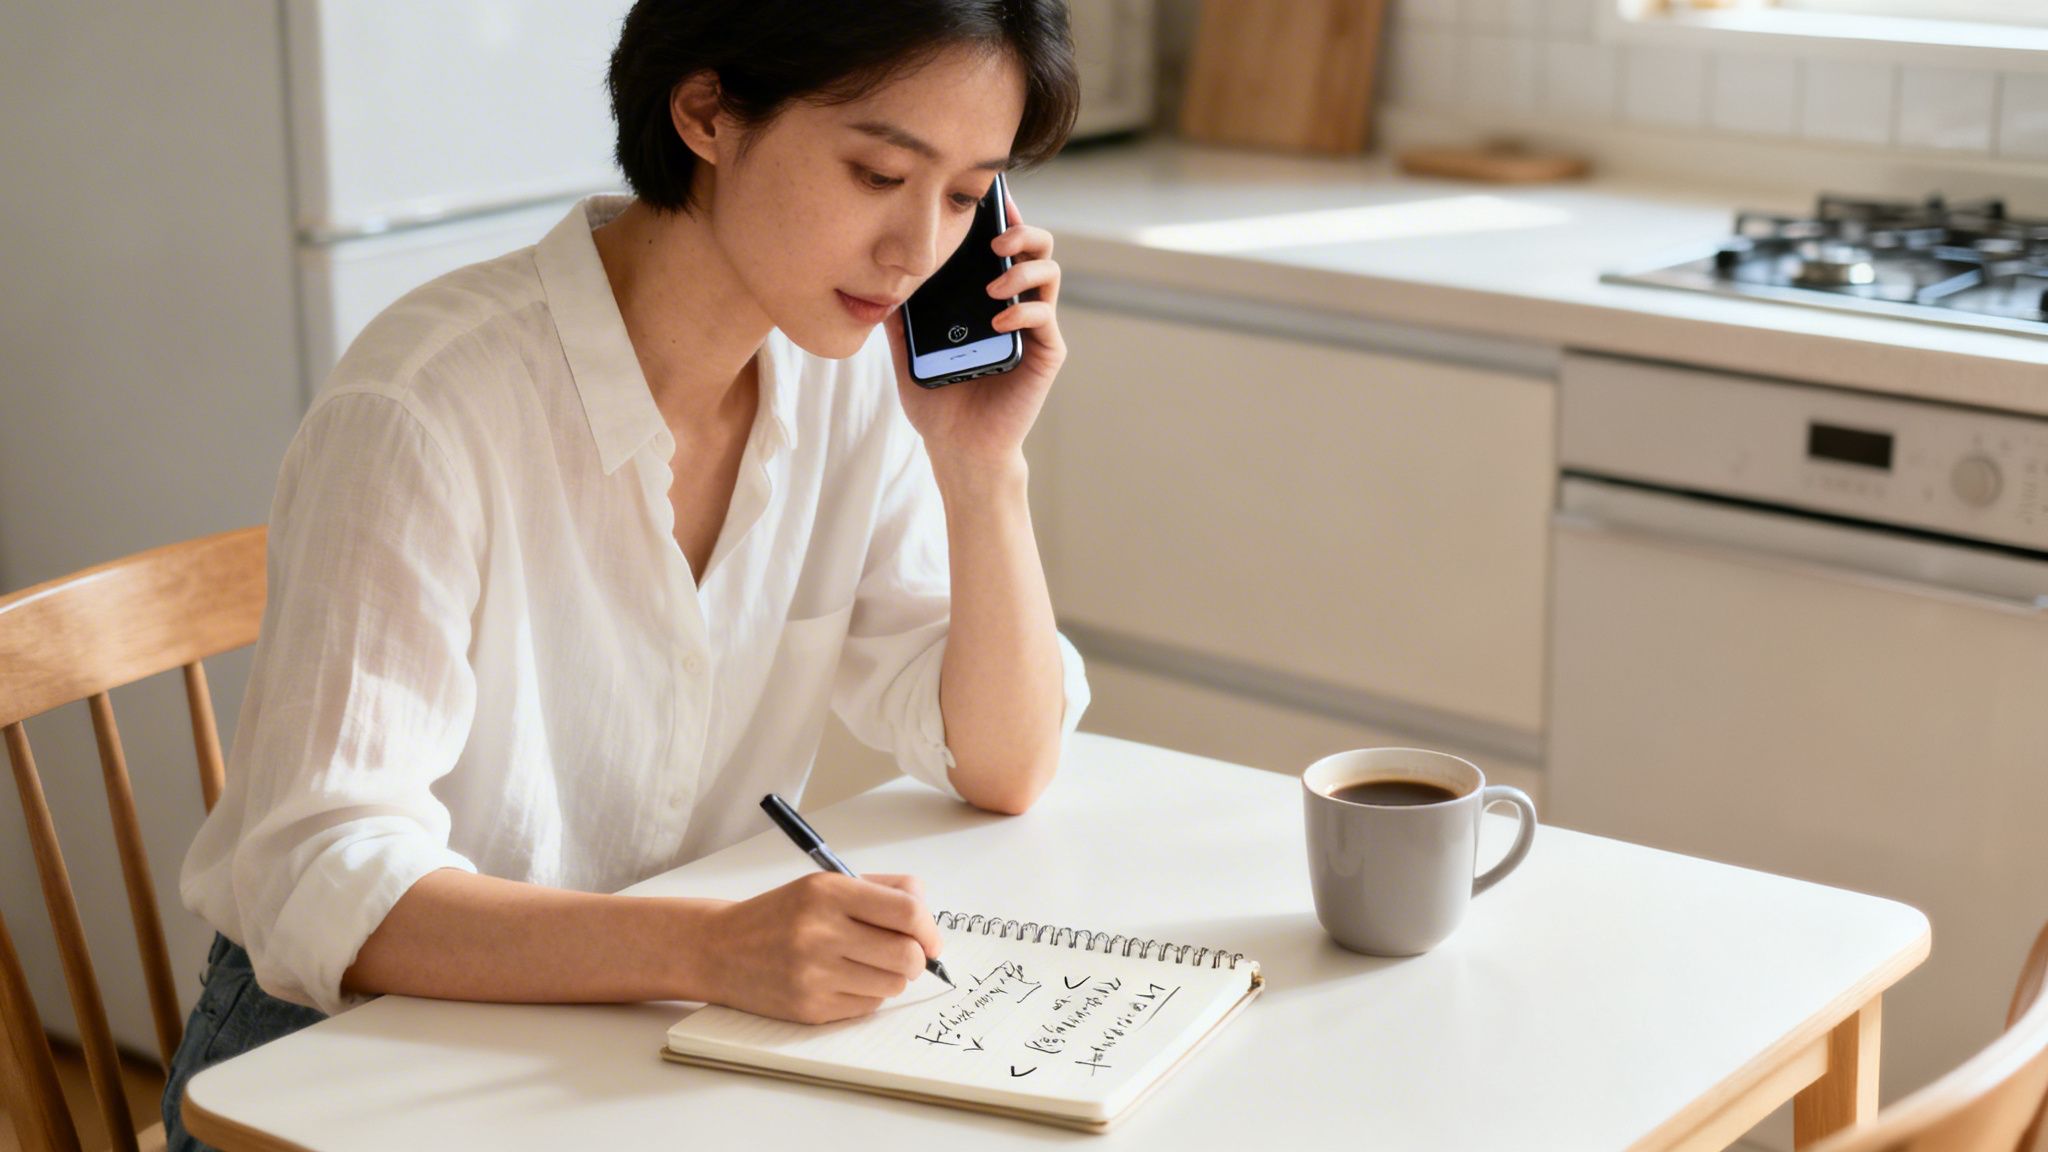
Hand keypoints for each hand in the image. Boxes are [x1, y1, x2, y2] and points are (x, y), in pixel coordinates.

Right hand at [699, 872, 941, 1023]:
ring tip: (867, 965)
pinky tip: (844, 980)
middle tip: (906, 955)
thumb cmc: (779, 915)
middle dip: (917, 958)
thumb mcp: (823, 884)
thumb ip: (881, 890)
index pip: (907, 912)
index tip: (931, 938)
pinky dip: (867, 995)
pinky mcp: (810, 1008)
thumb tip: (927, 915)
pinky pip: (868, 1006)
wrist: (719, 948)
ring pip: (893, 985)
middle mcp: (820, 933)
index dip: (930, 928)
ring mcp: (814, 974)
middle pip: (907, 955)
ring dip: (891, 977)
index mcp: (828, 893)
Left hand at [886, 190, 1064, 476]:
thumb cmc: (938, 401)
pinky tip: (999, 320)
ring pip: (1049, 273)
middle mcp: (1016, 304)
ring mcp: (1034, 327)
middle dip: (1021, 232)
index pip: (1002, 245)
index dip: (1001, 215)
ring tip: (994, 285)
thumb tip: (874, 278)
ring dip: (1023, 269)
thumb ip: (898, 315)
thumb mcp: (906, 350)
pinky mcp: (1044, 352)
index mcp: (988, 297)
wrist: (959, 447)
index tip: (990, 196)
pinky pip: (1044, 317)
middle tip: (995, 240)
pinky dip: (1024, 311)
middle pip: (1037, 247)